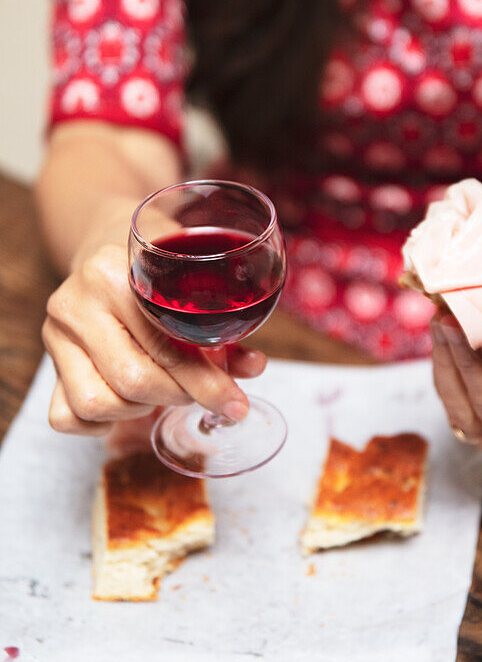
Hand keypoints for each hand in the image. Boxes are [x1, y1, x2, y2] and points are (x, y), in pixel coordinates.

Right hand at [42, 243, 266, 442]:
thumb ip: (220, 324)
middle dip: (179, 396)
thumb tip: (252, 368)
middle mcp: (76, 303)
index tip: (235, 404)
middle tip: (199, 392)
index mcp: (113, 273)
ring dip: (140, 408)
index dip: (206, 383)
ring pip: (97, 403)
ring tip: (162, 388)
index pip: (165, 346)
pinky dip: (99, 423)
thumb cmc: (158, 260)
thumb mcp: (192, 275)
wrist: (104, 237)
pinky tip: (126, 403)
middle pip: (133, 381)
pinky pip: (65, 416)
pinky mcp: (49, 358)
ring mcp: (56, 332)